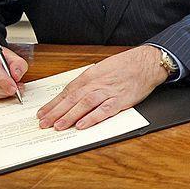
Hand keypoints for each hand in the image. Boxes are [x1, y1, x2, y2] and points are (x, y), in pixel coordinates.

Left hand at [37, 46, 168, 130]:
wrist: (147, 62)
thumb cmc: (126, 65)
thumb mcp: (102, 69)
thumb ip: (88, 82)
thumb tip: (73, 95)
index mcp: (90, 76)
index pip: (67, 91)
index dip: (53, 103)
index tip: (42, 113)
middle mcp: (96, 83)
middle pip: (72, 99)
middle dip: (55, 112)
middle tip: (43, 123)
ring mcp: (108, 91)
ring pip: (84, 104)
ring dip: (70, 116)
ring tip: (58, 126)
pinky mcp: (120, 100)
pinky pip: (104, 110)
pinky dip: (92, 118)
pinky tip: (82, 125)